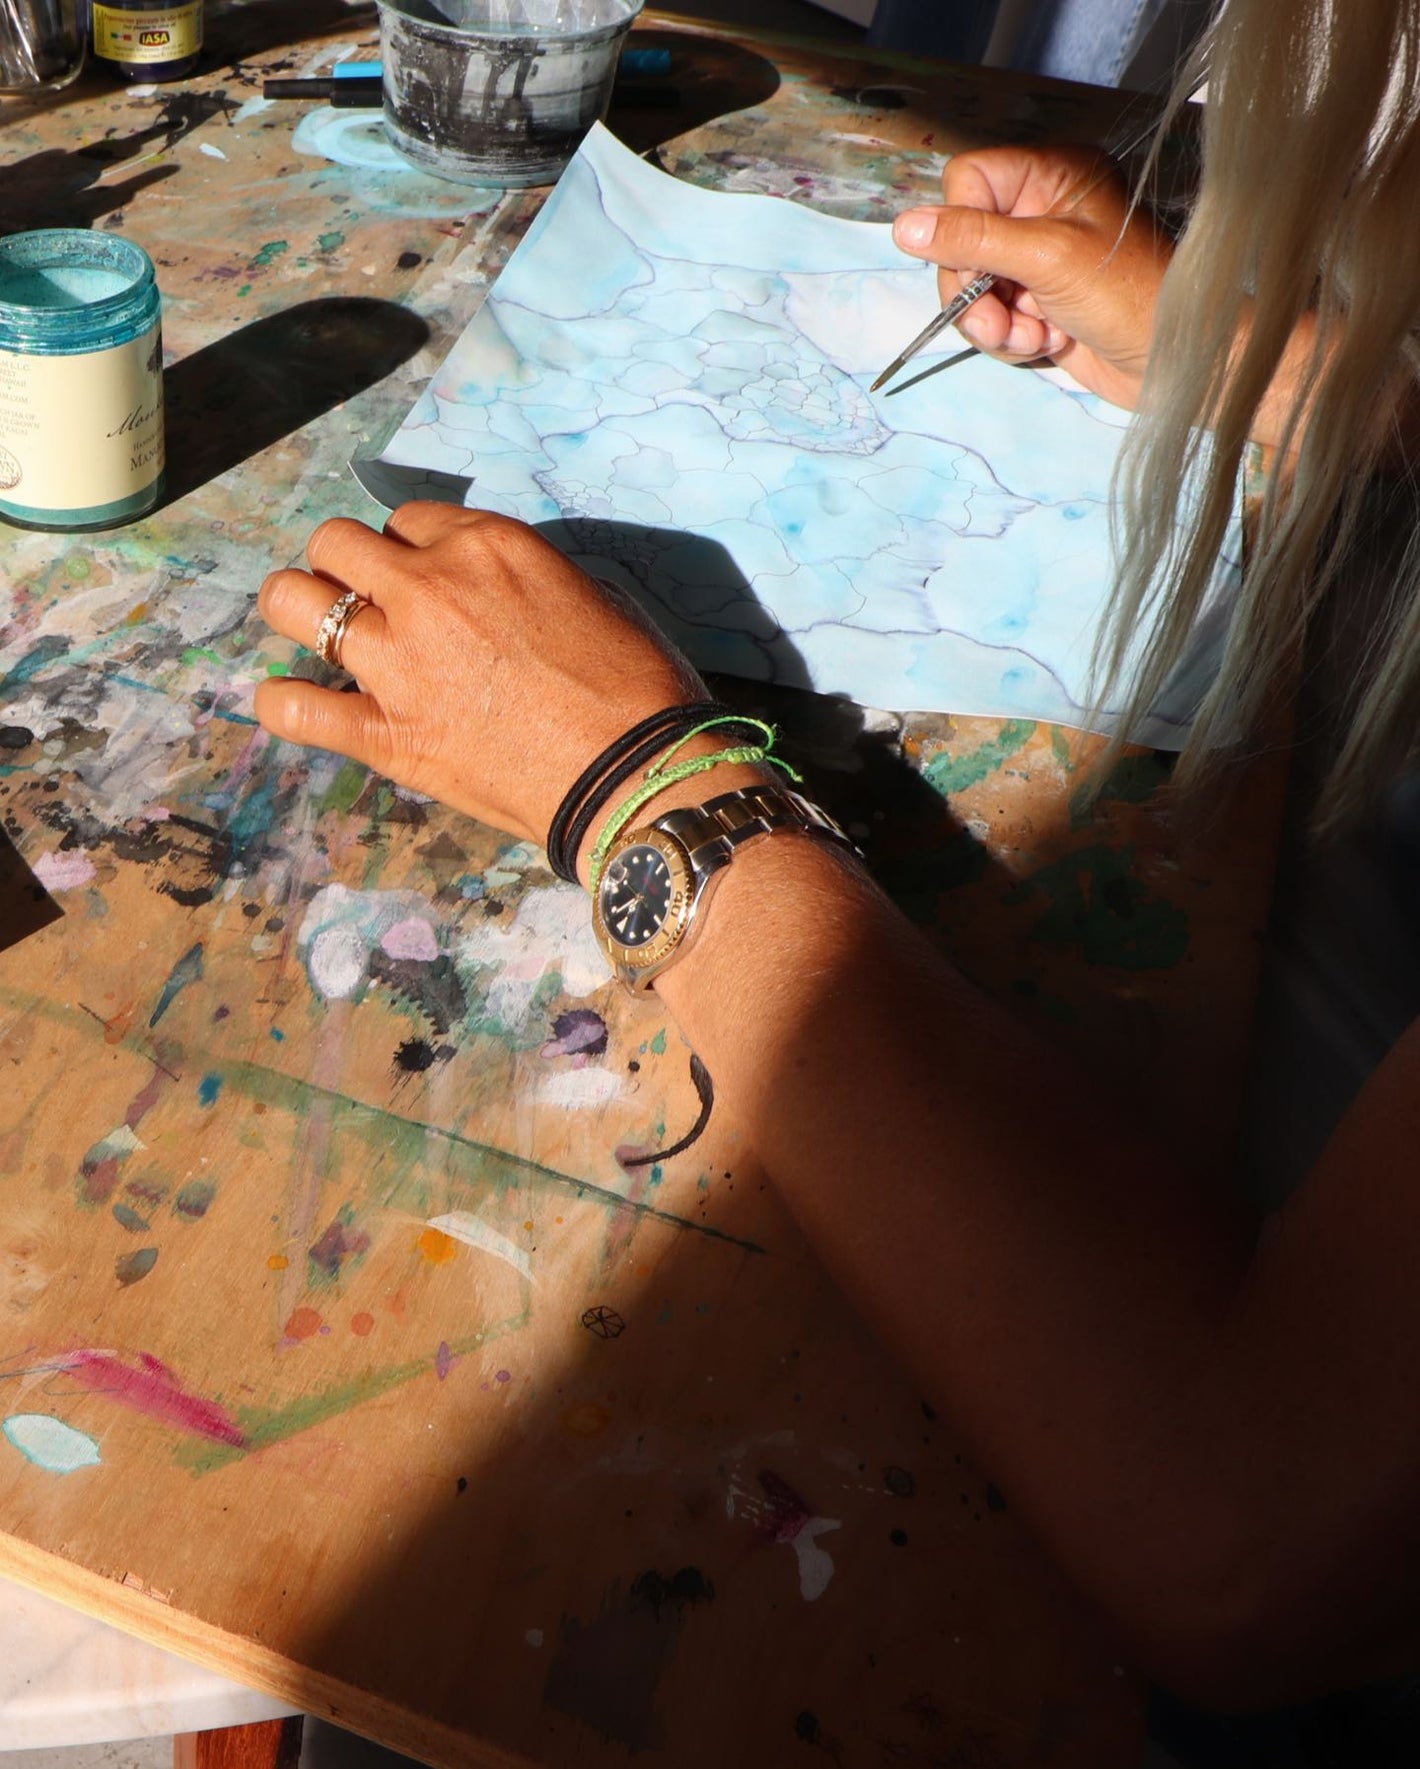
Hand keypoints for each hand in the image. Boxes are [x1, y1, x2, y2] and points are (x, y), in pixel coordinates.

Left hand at [253, 504, 702, 847]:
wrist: (635, 774)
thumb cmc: (636, 687)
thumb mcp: (588, 595)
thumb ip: (521, 580)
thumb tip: (491, 597)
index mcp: (486, 545)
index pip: (407, 520)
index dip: (409, 553)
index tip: (423, 583)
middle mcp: (430, 589)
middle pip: (335, 542)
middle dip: (344, 566)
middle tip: (365, 603)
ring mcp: (399, 660)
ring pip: (291, 599)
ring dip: (298, 610)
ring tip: (320, 637)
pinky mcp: (386, 733)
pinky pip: (293, 704)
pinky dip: (284, 701)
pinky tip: (296, 701)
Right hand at [891, 145, 1173, 408]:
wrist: (1176, 364)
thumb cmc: (1129, 297)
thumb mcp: (1046, 258)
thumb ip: (973, 239)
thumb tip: (904, 226)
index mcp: (1052, 175)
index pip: (968, 182)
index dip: (960, 227)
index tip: (977, 265)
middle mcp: (1042, 211)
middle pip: (960, 241)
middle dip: (974, 290)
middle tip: (1001, 321)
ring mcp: (1038, 261)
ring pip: (972, 287)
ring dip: (992, 322)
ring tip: (1032, 336)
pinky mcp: (1038, 304)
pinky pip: (992, 319)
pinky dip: (1009, 338)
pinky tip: (1046, 343)